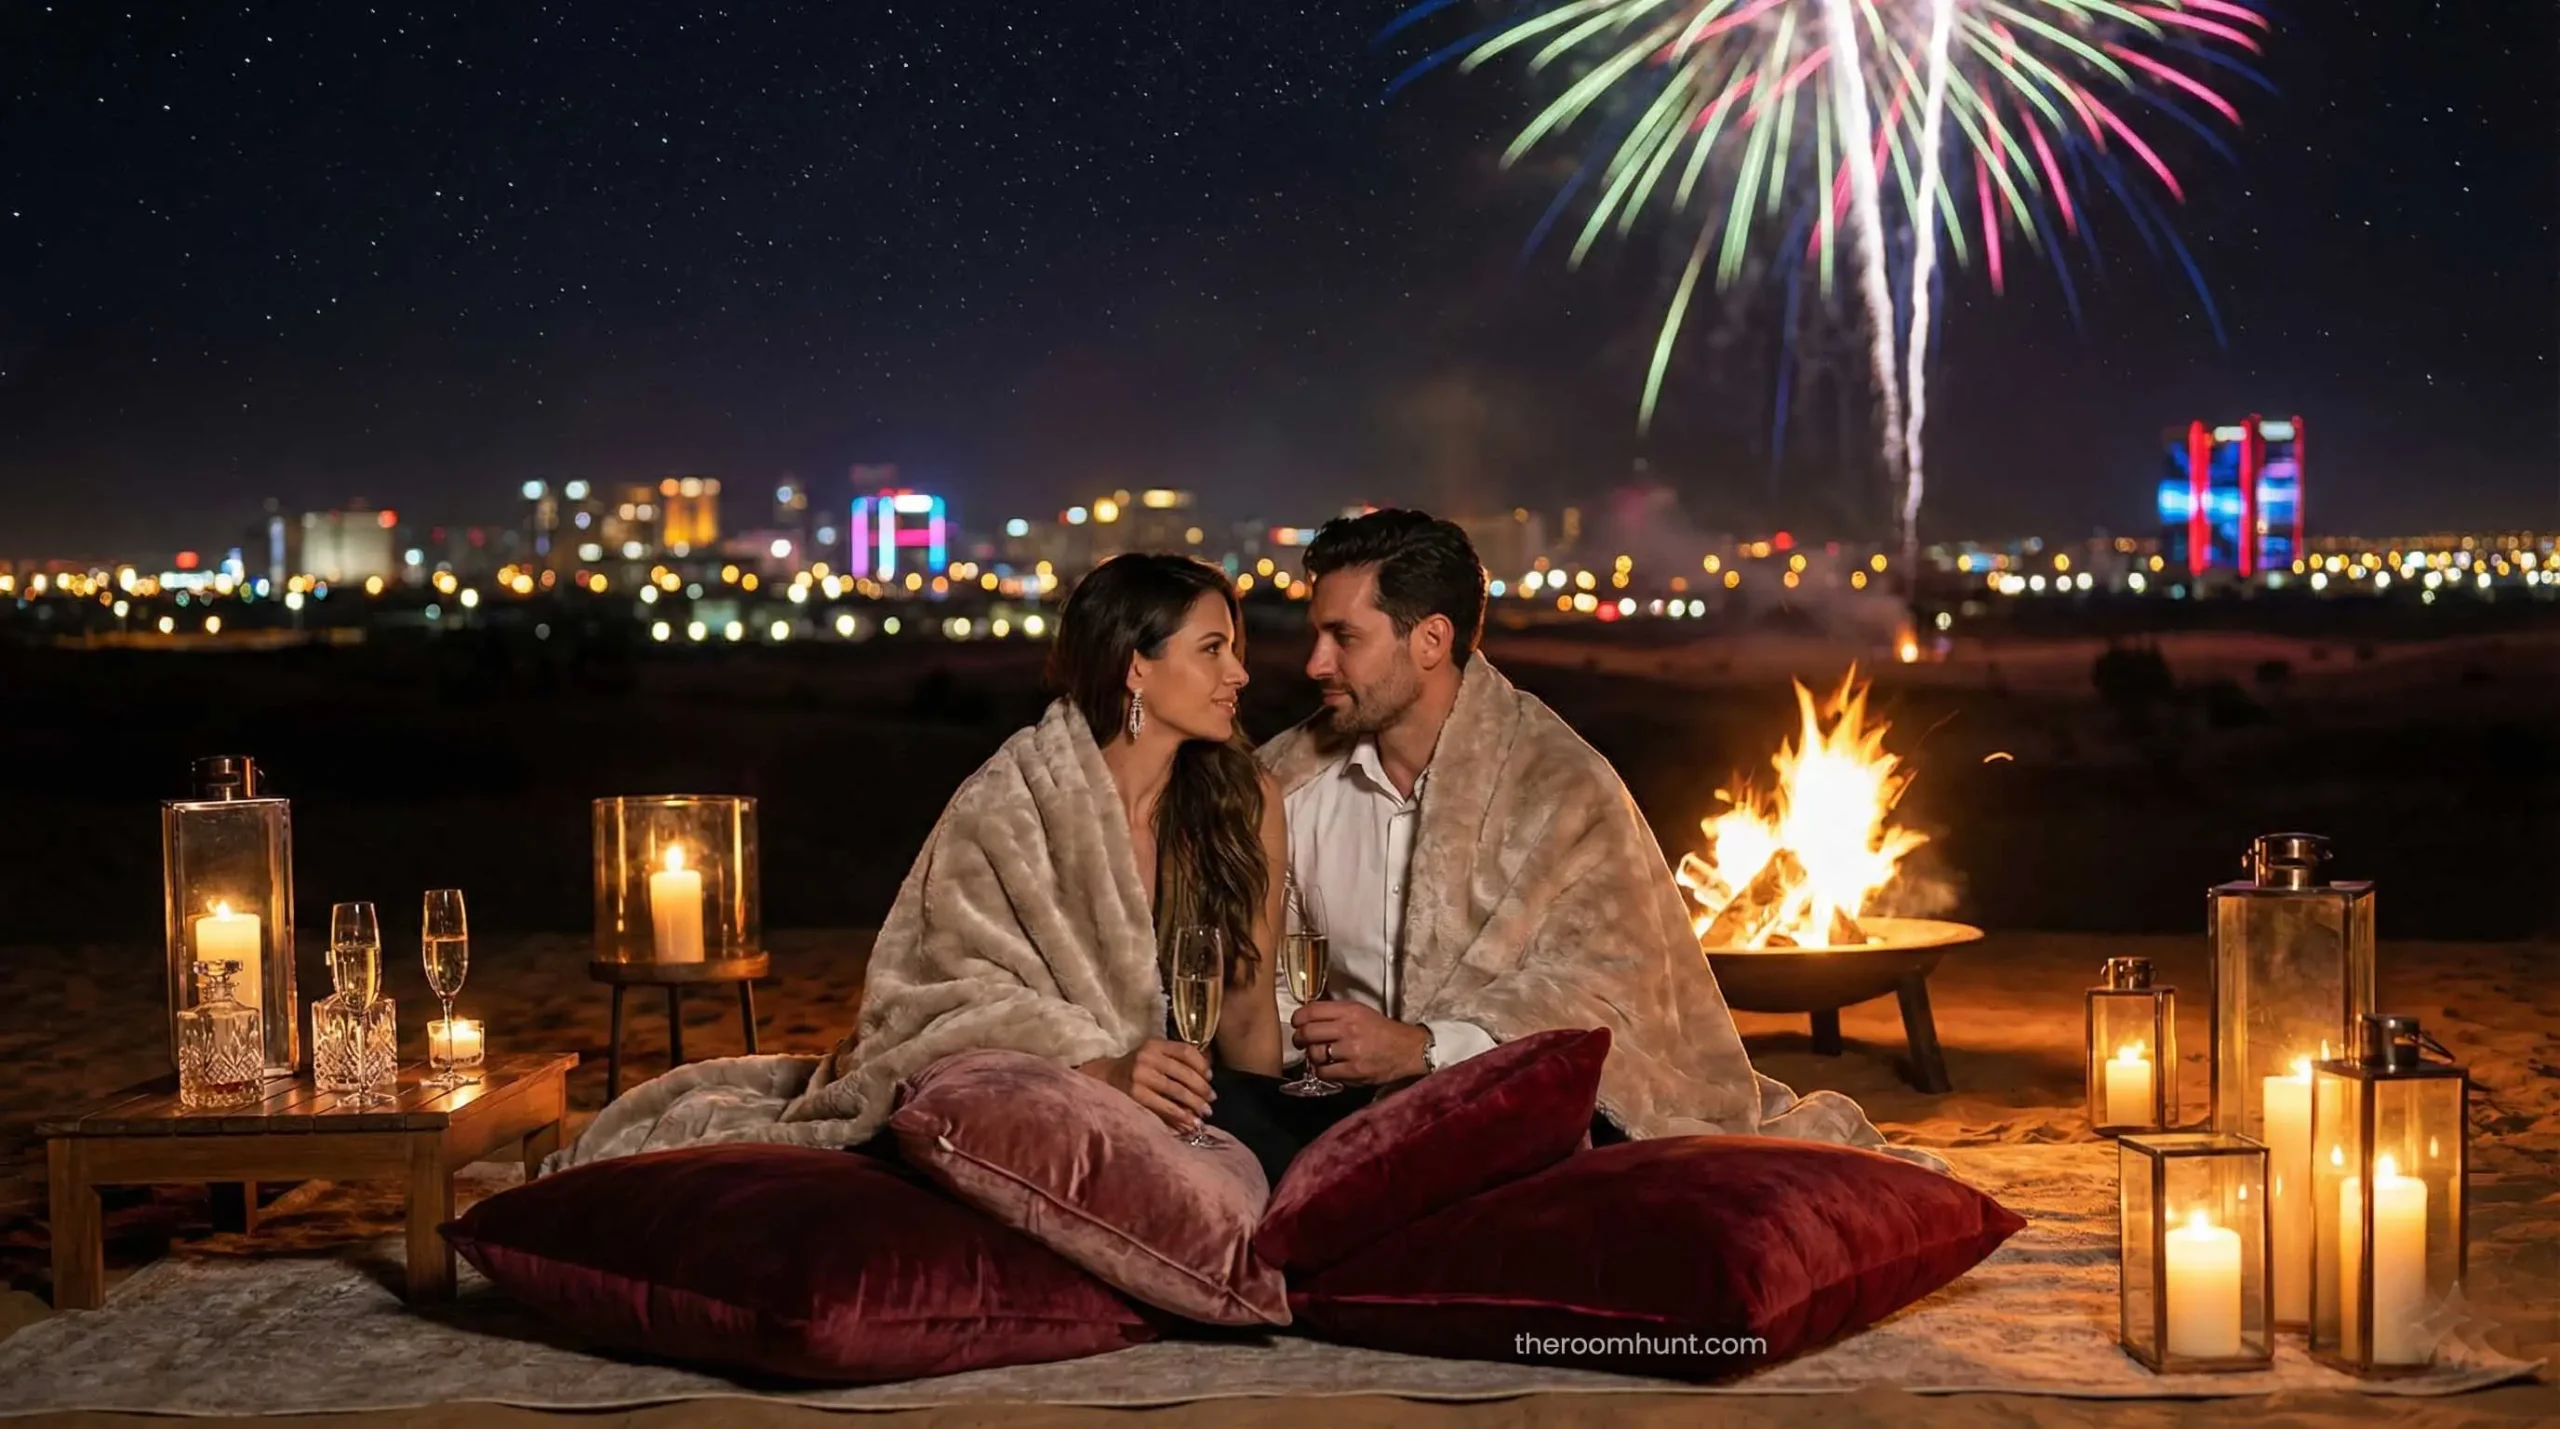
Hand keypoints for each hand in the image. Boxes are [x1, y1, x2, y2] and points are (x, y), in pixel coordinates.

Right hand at [1080, 1040, 1214, 1131]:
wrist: (1103, 1078)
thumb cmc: (1135, 1068)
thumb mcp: (1152, 1055)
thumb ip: (1175, 1059)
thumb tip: (1208, 1075)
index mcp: (1154, 1045)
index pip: (1186, 1051)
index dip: (1202, 1065)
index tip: (1210, 1077)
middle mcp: (1147, 1058)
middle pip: (1184, 1073)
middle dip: (1201, 1089)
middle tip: (1212, 1100)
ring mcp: (1140, 1077)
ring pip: (1176, 1091)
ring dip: (1194, 1105)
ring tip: (1204, 1114)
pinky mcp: (1135, 1096)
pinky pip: (1163, 1107)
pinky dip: (1180, 1116)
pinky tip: (1189, 1122)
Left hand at [1290, 1002, 1428, 1085]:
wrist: (1409, 1050)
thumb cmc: (1383, 1030)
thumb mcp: (1361, 1012)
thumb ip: (1336, 1013)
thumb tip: (1308, 1017)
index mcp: (1350, 1010)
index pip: (1311, 1011)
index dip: (1298, 1018)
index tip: (1296, 1023)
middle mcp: (1348, 1028)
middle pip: (1308, 1032)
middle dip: (1299, 1039)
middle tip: (1301, 1042)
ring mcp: (1351, 1051)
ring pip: (1314, 1054)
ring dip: (1312, 1056)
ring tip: (1318, 1055)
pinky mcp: (1354, 1071)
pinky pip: (1324, 1072)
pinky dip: (1321, 1071)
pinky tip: (1328, 1068)